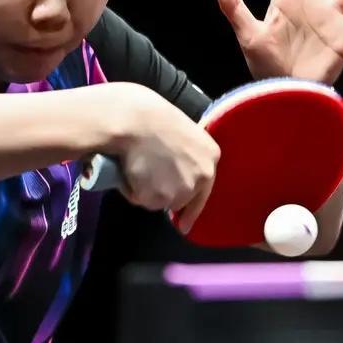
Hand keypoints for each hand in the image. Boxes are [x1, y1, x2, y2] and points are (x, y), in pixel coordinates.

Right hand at [105, 83, 219, 232]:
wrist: (132, 121)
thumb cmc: (150, 116)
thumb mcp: (180, 132)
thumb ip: (185, 154)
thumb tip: (173, 170)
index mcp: (211, 155)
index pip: (205, 189)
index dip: (192, 209)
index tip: (184, 225)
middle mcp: (202, 176)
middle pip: (182, 198)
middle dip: (166, 193)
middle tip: (148, 173)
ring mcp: (182, 189)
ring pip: (160, 201)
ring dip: (148, 191)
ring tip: (137, 166)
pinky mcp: (159, 198)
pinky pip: (142, 200)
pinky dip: (134, 191)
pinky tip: (131, 171)